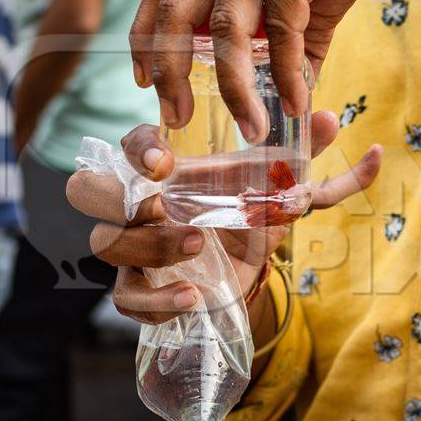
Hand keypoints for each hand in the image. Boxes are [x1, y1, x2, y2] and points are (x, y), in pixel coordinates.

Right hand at [65, 111, 380, 327]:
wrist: (245, 268)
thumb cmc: (249, 214)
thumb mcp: (278, 188)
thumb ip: (303, 160)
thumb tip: (332, 118)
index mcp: (167, 171)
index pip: (130, 145)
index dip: (136, 148)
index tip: (163, 160)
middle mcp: (140, 205)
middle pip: (88, 190)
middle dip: (114, 195)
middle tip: (164, 204)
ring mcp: (132, 247)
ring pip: (105, 244)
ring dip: (150, 247)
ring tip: (197, 246)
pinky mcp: (138, 289)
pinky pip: (125, 297)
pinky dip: (156, 303)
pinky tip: (192, 298)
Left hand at [129, 0, 420, 142]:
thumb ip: (291, 41)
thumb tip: (289, 96)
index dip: (145, 36)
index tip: (144, 82)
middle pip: (175, 10)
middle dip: (169, 70)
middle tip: (176, 116)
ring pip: (226, 26)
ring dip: (233, 87)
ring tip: (250, 128)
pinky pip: (282, 26)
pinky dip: (287, 71)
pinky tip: (298, 101)